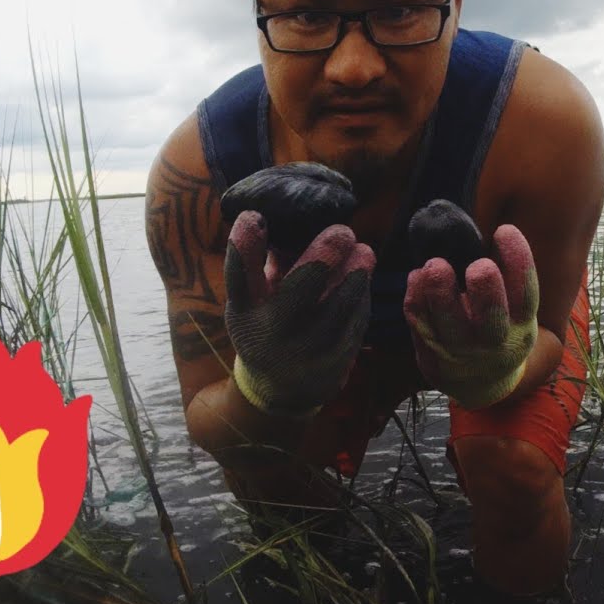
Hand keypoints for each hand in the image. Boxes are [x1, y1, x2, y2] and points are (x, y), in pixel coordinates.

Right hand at [225, 211, 374, 417]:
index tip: (254, 216)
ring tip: (364, 251)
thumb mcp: (253, 299)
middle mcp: (273, 330)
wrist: (282, 390)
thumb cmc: (265, 326)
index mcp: (246, 310)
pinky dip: (362, 294)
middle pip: (299, 289)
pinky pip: (357, 318)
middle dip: (325, 255)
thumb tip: (293, 214)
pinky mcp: (338, 358)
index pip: (239, 276)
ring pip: (340, 305)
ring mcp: (307, 348)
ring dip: (356, 273)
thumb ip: (268, 261)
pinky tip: (363, 277)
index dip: (244, 246)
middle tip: (342, 231)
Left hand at [404, 224, 539, 408]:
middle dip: (486, 289)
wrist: (481, 385)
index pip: (525, 292)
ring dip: (440, 293)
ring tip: (435, 265)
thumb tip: (491, 231)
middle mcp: (494, 341)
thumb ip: (505, 278)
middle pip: (492, 317)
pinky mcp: (432, 356)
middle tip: (477, 266)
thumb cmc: (497, 330)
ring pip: (449, 326)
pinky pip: (420, 326)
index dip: (518, 260)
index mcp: (520, 324)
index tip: (504, 230)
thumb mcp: (513, 311)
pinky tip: (417, 277)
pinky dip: (415, 299)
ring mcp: (461, 352)